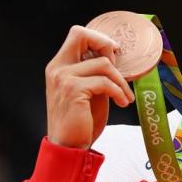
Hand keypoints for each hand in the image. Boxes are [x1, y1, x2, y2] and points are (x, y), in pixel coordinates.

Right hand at [45, 25, 134, 148]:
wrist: (69, 146)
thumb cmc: (80, 121)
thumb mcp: (88, 91)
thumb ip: (94, 73)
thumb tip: (112, 56)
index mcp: (59, 66)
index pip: (76, 34)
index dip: (98, 39)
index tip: (113, 55)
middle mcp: (57, 68)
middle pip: (81, 34)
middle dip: (106, 45)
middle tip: (119, 66)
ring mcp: (63, 78)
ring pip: (103, 64)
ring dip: (121, 81)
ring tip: (124, 96)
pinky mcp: (74, 90)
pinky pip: (106, 82)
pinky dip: (119, 92)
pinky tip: (122, 103)